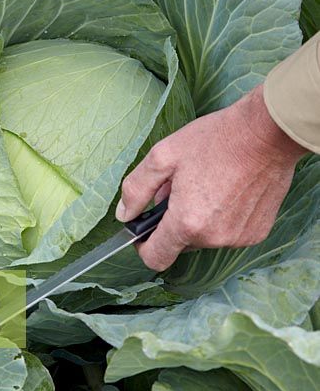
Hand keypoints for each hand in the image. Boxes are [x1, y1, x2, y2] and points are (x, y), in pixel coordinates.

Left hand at [116, 84, 306, 270]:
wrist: (267, 132)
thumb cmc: (216, 139)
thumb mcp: (164, 155)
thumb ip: (137, 188)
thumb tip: (124, 214)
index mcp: (187, 222)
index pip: (155, 258)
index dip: (143, 246)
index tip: (143, 229)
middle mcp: (214, 238)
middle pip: (181, 243)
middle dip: (174, 220)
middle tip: (181, 186)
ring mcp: (238, 237)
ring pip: (205, 237)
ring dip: (199, 218)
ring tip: (206, 183)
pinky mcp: (257, 232)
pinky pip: (228, 233)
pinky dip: (222, 218)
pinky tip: (228, 190)